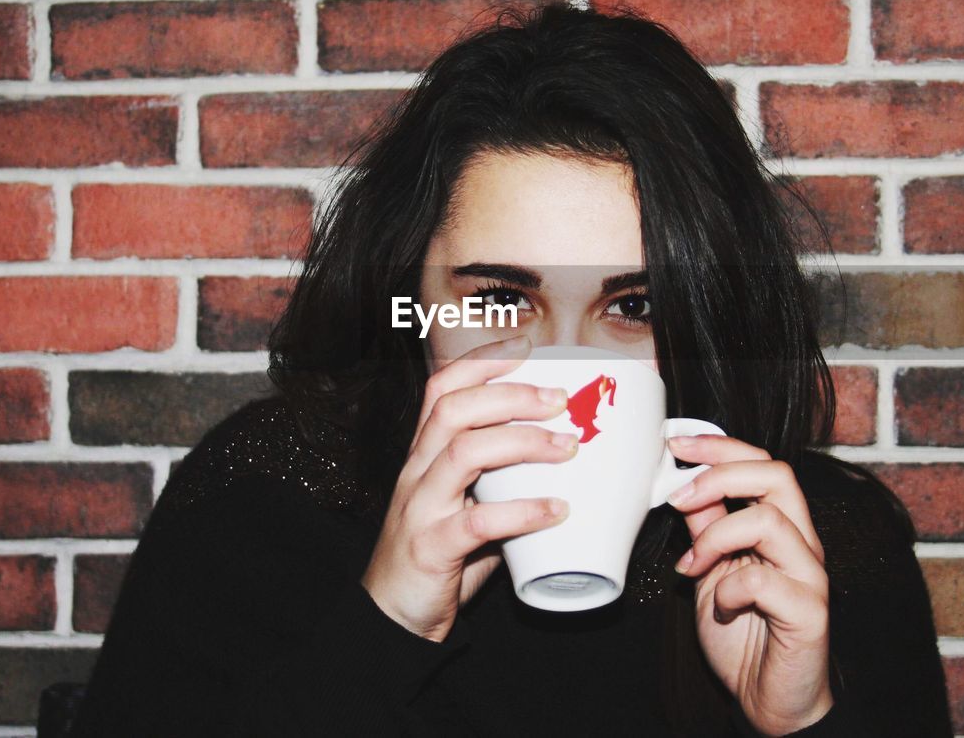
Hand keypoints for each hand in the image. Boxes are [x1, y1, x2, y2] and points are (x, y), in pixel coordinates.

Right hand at [359, 334, 576, 641]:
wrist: (392, 618)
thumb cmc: (439, 558)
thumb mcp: (470, 507)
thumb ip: (507, 482)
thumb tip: (572, 458)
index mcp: (424, 455)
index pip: (442, 388)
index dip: (482, 360)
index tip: (527, 345)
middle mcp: (416, 472)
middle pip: (454, 409)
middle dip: (511, 394)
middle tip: (561, 399)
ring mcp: (419, 508)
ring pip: (463, 453)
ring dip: (522, 442)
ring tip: (567, 448)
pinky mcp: (429, 548)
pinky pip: (476, 522)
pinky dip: (522, 512)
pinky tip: (557, 511)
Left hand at [665, 434, 832, 735]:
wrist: (768, 699)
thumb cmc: (744, 636)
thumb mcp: (711, 571)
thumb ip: (705, 528)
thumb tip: (681, 485)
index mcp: (782, 527)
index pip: (763, 464)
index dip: (720, 447)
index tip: (677, 444)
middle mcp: (802, 544)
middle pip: (778, 475)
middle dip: (721, 474)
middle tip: (679, 497)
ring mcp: (810, 576)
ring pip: (771, 521)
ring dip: (717, 535)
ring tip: (692, 564)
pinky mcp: (810, 613)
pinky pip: (768, 580)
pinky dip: (731, 587)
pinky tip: (720, 605)